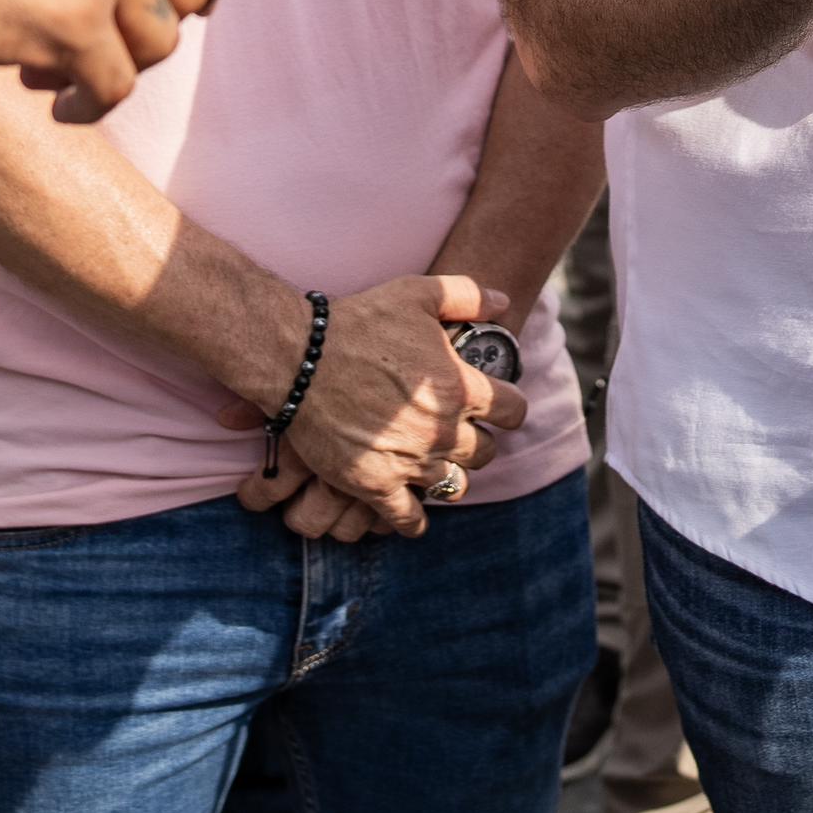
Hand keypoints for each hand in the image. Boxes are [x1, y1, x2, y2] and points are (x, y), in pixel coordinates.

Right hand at [214, 273, 526, 539]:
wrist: (299, 358)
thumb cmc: (360, 322)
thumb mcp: (419, 293)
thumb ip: (468, 295)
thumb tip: (503, 303)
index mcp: (460, 388)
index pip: (513, 411)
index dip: (509, 406)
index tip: (497, 405)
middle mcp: (442, 431)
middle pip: (486, 453)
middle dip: (479, 441)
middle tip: (462, 432)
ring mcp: (409, 462)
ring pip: (453, 486)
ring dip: (450, 475)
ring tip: (436, 463)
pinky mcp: (374, 485)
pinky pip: (408, 519)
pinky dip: (413, 520)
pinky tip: (411, 509)